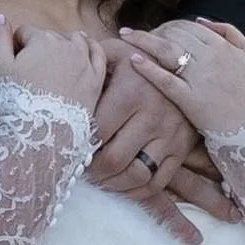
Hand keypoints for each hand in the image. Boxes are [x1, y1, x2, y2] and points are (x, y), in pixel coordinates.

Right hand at [0, 14, 103, 113]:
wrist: (45, 131)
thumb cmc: (19, 100)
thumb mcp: (0, 68)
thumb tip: (1, 17)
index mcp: (42, 39)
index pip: (25, 33)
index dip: (17, 46)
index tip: (15, 62)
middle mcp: (66, 44)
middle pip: (50, 37)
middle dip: (40, 48)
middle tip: (33, 70)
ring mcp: (84, 60)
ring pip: (76, 40)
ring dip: (66, 45)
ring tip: (56, 62)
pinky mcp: (96, 77)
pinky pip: (98, 53)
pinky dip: (91, 49)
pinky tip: (83, 54)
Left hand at [86, 48, 233, 243]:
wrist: (186, 66)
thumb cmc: (138, 60)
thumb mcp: (113, 53)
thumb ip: (86, 64)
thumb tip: (59, 79)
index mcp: (131, 92)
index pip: (97, 133)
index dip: (80, 147)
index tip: (71, 149)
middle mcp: (153, 115)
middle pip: (114, 160)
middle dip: (93, 172)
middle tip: (83, 170)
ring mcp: (170, 135)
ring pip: (136, 176)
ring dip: (113, 184)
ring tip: (100, 179)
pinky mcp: (181, 151)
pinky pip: (157, 183)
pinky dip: (135, 191)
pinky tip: (121, 184)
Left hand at [117, 18, 244, 143]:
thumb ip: (230, 32)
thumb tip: (202, 19)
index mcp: (222, 45)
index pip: (188, 26)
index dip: (169, 24)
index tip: (156, 27)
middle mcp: (209, 57)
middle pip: (173, 34)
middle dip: (153, 30)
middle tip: (134, 32)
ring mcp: (199, 78)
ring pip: (166, 50)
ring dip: (143, 40)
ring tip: (125, 36)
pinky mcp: (190, 99)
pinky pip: (165, 80)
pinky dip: (148, 68)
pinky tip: (133, 59)